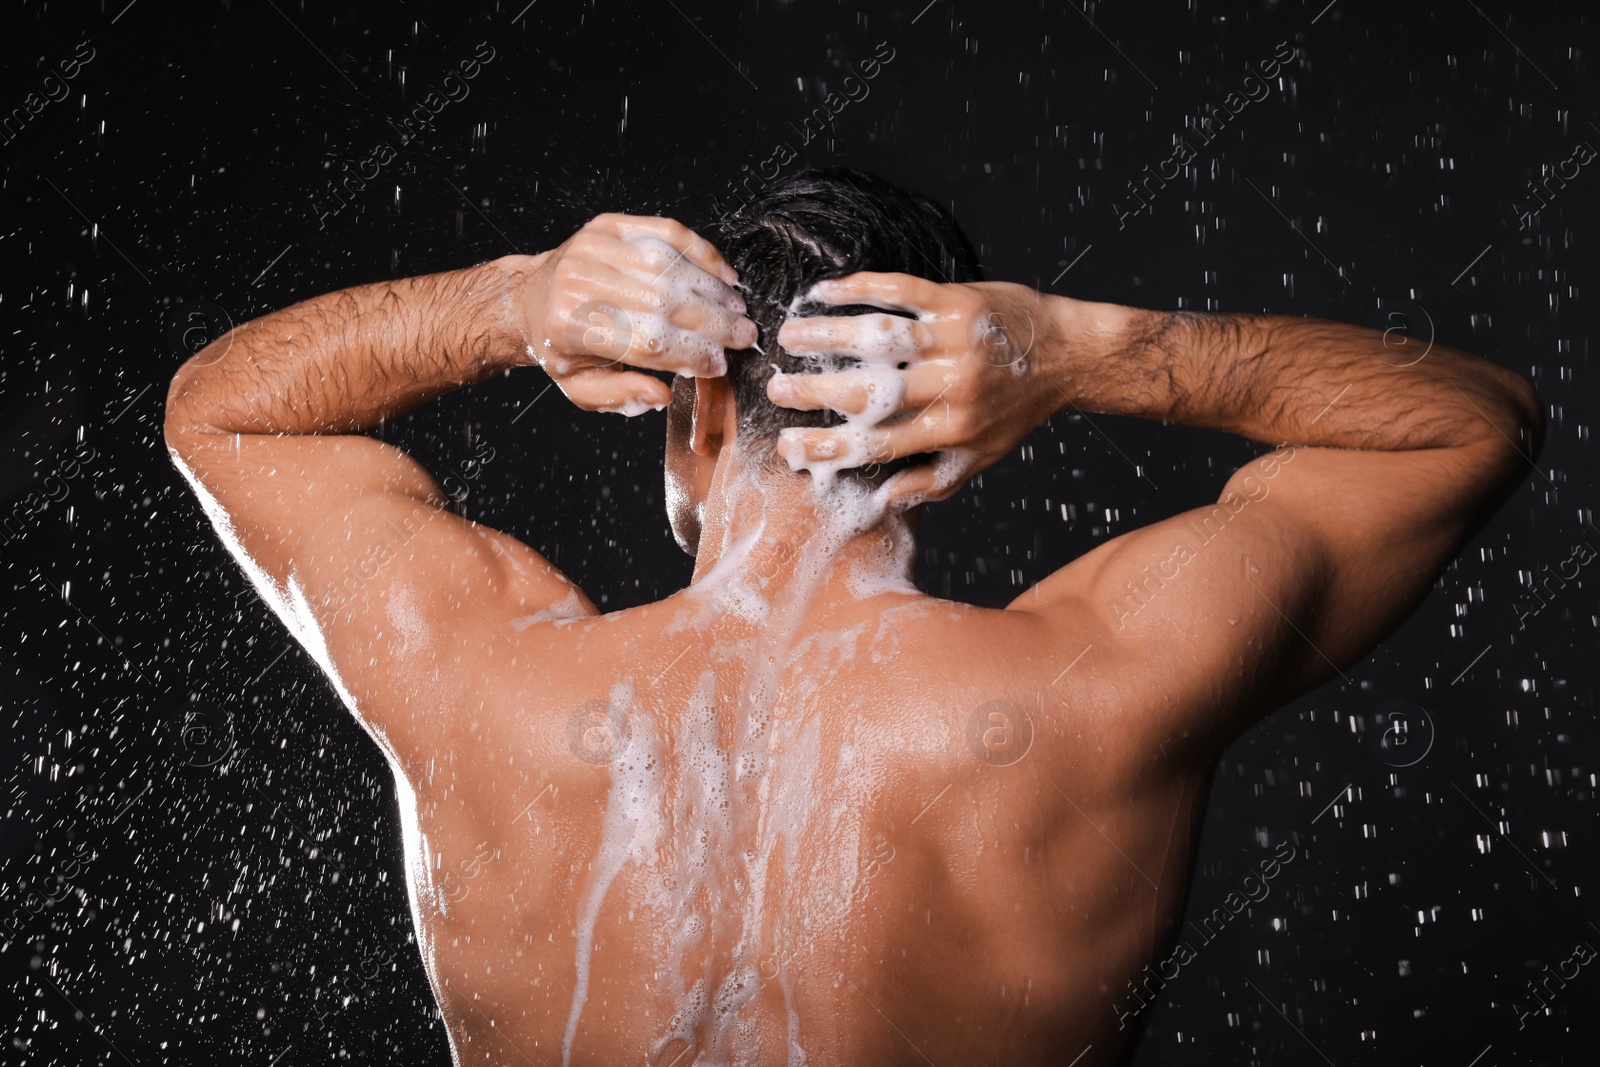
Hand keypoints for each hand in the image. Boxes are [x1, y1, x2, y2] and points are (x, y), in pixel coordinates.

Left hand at [515, 214, 757, 413]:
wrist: (527, 298)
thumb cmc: (558, 345)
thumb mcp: (580, 387)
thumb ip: (621, 395)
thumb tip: (663, 395)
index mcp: (572, 327)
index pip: (649, 342)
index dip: (692, 354)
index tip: (719, 364)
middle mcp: (581, 283)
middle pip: (665, 303)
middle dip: (713, 322)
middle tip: (744, 335)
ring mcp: (594, 248)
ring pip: (670, 267)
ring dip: (712, 289)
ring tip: (737, 308)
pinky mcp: (608, 225)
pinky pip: (665, 232)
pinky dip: (700, 251)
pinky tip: (722, 272)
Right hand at [769, 272, 1063, 503]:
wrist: (1069, 355)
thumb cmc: (1017, 411)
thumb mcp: (980, 457)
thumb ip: (930, 481)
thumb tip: (880, 501)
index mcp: (952, 429)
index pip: (879, 443)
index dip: (829, 446)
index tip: (787, 445)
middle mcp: (952, 385)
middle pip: (872, 391)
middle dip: (816, 392)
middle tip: (775, 389)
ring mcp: (955, 338)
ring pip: (881, 336)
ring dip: (828, 334)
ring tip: (788, 335)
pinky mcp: (959, 299)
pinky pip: (902, 289)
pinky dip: (860, 287)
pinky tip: (825, 291)